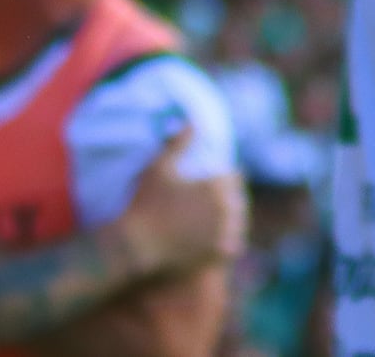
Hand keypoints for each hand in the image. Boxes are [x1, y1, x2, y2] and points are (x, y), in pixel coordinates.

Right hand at [110, 129, 242, 278]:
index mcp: (217, 184)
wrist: (136, 247)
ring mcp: (226, 232)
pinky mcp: (222, 254)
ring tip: (214, 222)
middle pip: (237, 200)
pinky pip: (234, 245)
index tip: (212, 182)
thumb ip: (178, 142)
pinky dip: (227, 242)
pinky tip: (215, 241)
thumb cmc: (145, 204)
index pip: (233, 177)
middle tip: (211, 204)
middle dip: (227, 199)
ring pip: (238, 222)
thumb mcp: (159, 167)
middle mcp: (227, 208)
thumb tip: (191, 121)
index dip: (222, 179)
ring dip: (230, 220)